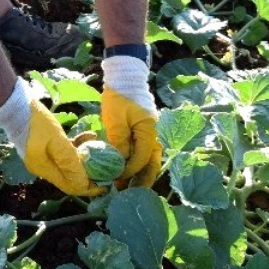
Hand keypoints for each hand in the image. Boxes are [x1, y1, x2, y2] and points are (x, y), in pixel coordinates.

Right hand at [0, 81, 104, 196]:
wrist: (16, 105)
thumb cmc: (36, 122)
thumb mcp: (57, 140)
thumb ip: (70, 161)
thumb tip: (85, 183)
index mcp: (44, 169)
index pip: (70, 186)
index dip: (88, 188)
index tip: (106, 185)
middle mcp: (43, 166)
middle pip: (70, 177)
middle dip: (89, 174)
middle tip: (107, 168)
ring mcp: (42, 156)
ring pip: (68, 162)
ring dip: (85, 157)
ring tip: (100, 148)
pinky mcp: (43, 145)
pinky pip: (63, 151)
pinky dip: (76, 146)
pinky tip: (89, 135)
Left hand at [101, 57, 160, 187]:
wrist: (124, 75)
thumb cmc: (118, 94)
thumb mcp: (115, 118)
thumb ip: (119, 140)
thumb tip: (119, 162)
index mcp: (149, 131)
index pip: (142, 157)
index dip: (129, 171)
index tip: (116, 180)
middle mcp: (153, 133)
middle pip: (152, 162)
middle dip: (143, 179)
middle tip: (130, 194)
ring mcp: (149, 132)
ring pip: (149, 158)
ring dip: (140, 173)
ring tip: (127, 188)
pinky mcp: (142, 130)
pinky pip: (142, 151)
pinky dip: (136, 162)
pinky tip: (126, 171)